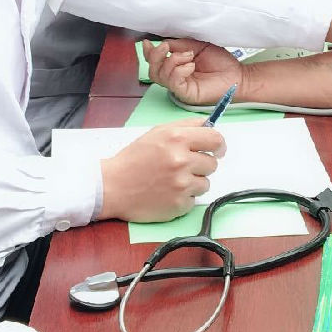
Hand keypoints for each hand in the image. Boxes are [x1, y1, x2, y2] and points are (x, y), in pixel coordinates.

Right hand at [99, 120, 223, 222]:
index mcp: (177, 139)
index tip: (217, 150)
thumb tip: (210, 127)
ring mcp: (181, 184)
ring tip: (173, 180)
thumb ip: (186, 126)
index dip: (219, 145)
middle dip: (201, 164)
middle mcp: (182, 161)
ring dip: (193, 182)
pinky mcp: (179, 204)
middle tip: (183, 166)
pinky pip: (194, 199)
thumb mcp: (157, 132)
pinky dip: (184, 197)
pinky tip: (167, 192)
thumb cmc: (134, 159)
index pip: (216, 140)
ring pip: (206, 183)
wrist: (112, 186)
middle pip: (213, 164)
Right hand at [144, 40, 242, 106]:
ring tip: (189, 57)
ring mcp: (179, 86)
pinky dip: (179, 70)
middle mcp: (175, 77)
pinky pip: (173, 82)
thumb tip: (163, 43)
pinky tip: (191, 66)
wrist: (237, 74)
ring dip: (172, 61)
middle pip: (153, 70)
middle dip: (156, 56)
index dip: (149, 53)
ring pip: (160, 76)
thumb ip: (179, 45)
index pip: (155, 62)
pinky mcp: (186, 94)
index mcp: (176, 65)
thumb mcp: (196, 46)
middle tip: (167, 47)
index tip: (148, 43)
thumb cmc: (220, 61)